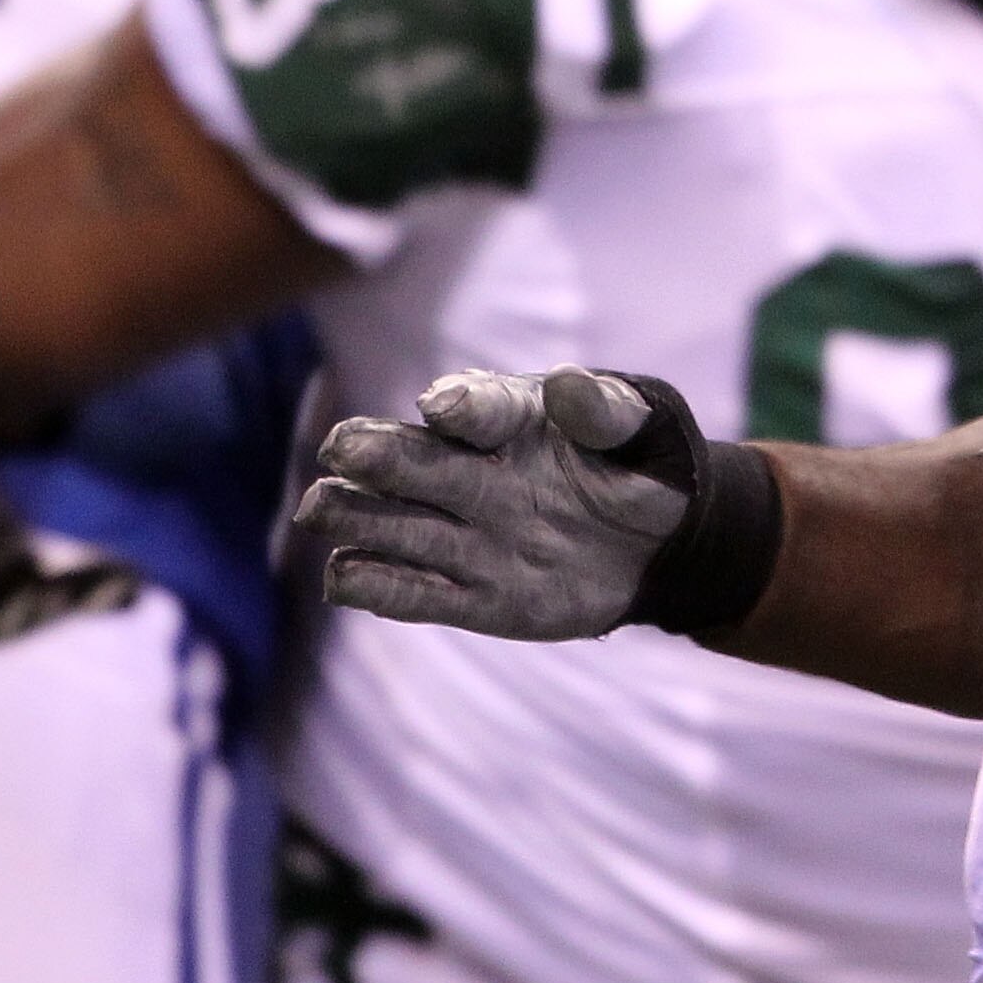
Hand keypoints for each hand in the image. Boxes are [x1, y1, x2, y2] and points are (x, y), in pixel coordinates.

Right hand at [292, 365, 782, 641]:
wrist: (662, 545)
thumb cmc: (649, 467)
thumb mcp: (648, 433)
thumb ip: (608, 412)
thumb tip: (567, 384)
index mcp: (517, 422)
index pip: (482, 407)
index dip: (464, 406)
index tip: (443, 408)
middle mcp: (475, 474)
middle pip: (415, 462)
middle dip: (378, 454)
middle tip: (343, 450)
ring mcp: (468, 536)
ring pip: (396, 524)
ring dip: (356, 516)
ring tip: (319, 508)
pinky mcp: (474, 597)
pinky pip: (414, 594)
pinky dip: (377, 586)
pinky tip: (342, 577)